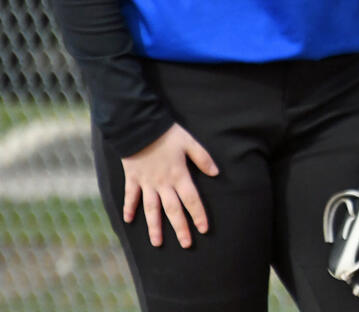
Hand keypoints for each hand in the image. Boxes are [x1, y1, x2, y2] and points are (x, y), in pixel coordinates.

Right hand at [121, 123, 218, 248]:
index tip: (203, 229)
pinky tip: (128, 221)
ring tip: (157, 243)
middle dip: (180, 228)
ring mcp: (146, 183)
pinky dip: (129, 208)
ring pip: (151, 209)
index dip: (198, 215)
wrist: (139, 128)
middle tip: (186, 244)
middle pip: (173, 210)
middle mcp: (163, 184)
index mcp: (179, 176)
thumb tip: (216, 173)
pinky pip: (130, 196)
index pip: (192, 200)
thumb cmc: (167, 134)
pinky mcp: (132, 179)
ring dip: (155, 227)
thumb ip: (203, 158)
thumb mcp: (190, 143)